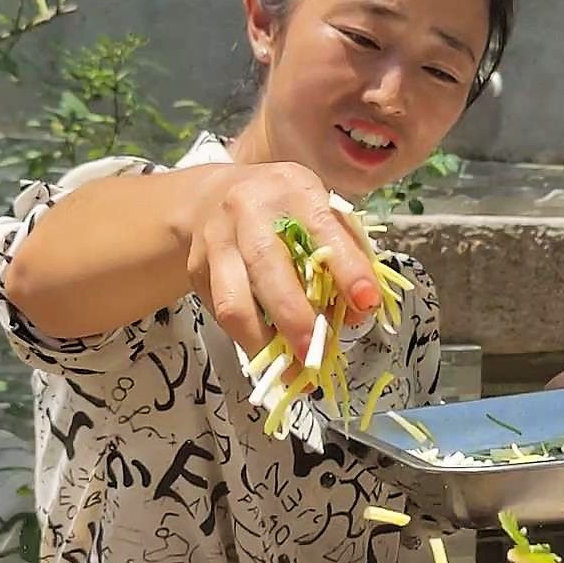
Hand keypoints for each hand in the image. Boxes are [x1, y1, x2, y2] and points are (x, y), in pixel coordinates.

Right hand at [185, 162, 380, 362]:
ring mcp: (216, 240)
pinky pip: (221, 312)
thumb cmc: (283, 210)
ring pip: (233, 300)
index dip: (347, 268)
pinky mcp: (197, 269)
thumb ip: (345, 254)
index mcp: (294, 189)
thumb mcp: (319, 212)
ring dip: (263, 343)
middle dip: (295, 317)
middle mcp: (249, 209)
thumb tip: (357, 312)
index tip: (367, 303)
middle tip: (317, 355)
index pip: (323, 228)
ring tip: (293, 373)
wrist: (212, 197)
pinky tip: (270, 356)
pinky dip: (248, 341)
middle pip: (267, 266)